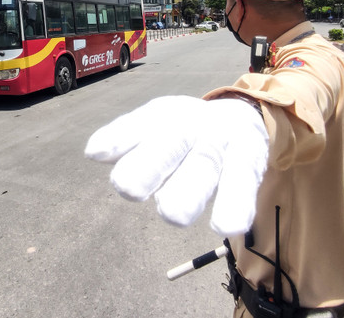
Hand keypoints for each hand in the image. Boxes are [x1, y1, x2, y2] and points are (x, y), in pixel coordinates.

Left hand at [85, 95, 268, 236]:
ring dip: (189, 191)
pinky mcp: (249, 159)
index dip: (118, 138)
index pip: (139, 125)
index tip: (95, 153)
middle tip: (127, 188)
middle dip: (149, 164)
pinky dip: (236, 203)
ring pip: (205, 165)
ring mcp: (221, 142)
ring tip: (172, 215)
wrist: (240, 116)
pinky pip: (242, 182)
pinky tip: (227, 226)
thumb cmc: (185, 130)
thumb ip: (124, 137)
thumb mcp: (154, 124)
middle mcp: (192, 126)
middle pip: (171, 143)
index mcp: (164, 116)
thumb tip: (93, 151)